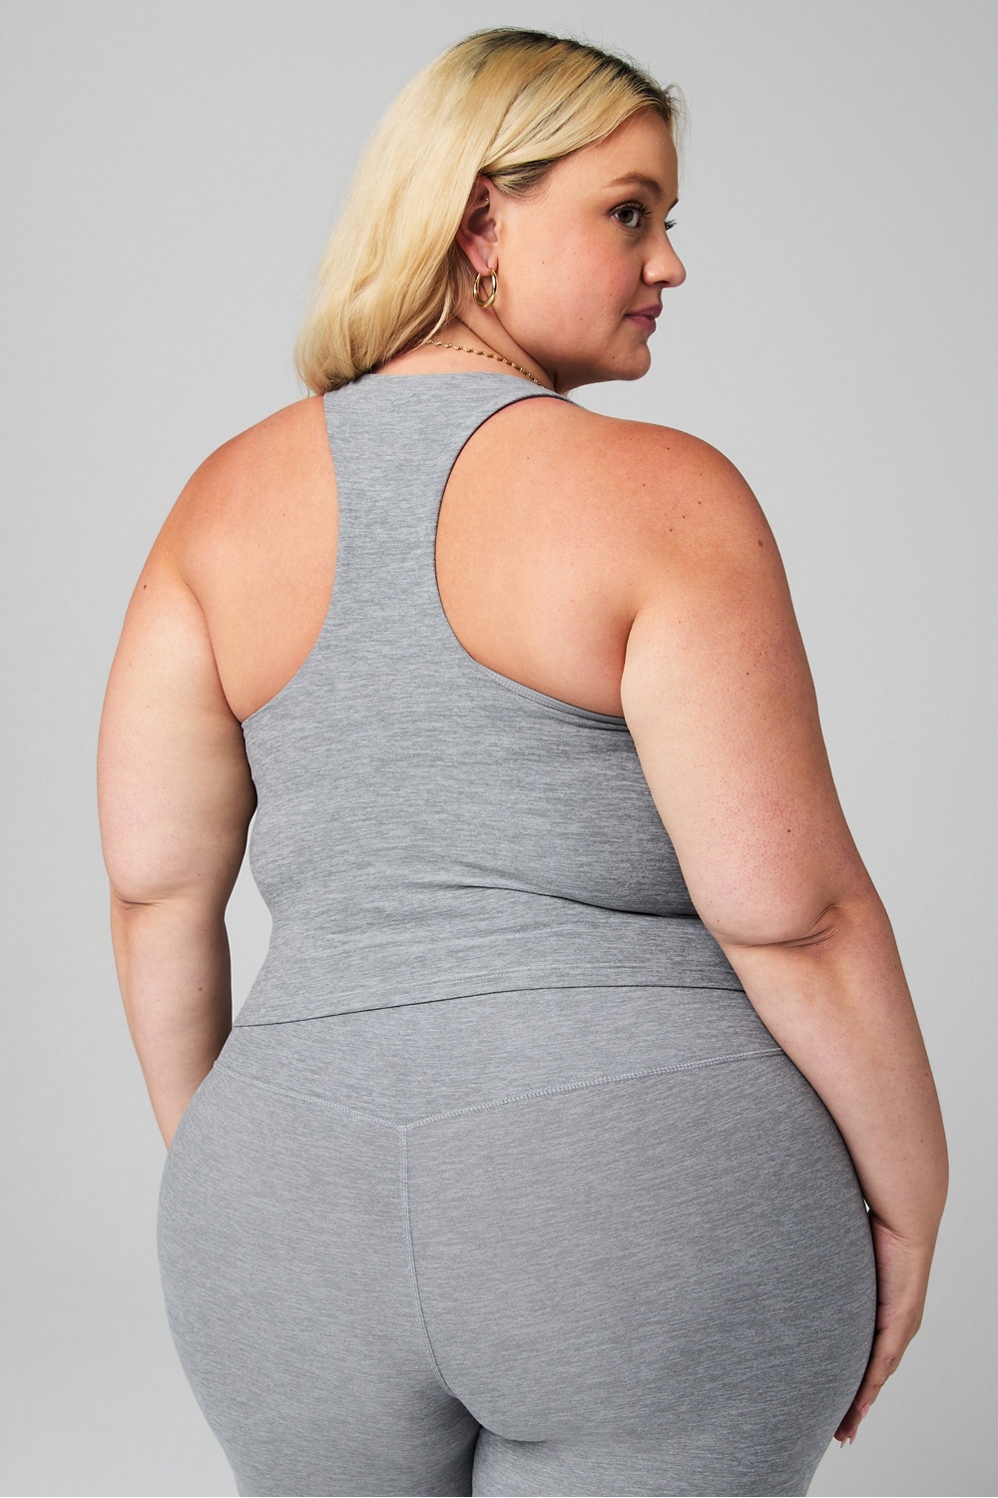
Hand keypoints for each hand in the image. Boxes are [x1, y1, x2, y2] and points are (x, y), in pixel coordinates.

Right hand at [835, 1212, 933, 1445]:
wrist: (904, 1215)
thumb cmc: (874, 1229)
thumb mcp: (847, 1261)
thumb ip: (830, 1272)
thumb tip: (797, 1265)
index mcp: (881, 1316)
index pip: (865, 1360)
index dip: (851, 1386)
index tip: (837, 1408)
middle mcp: (895, 1328)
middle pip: (871, 1378)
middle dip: (854, 1407)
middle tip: (839, 1433)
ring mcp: (900, 1326)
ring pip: (877, 1377)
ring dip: (859, 1404)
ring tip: (845, 1430)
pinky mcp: (900, 1319)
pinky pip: (882, 1359)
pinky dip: (869, 1385)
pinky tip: (860, 1405)